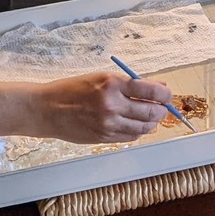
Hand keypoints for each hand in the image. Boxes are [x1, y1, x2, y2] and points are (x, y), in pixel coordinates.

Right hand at [27, 72, 171, 142]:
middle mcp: (112, 105)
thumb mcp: (102, 77)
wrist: (47, 109)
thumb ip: (130, 83)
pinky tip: (135, 124)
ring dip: (152, 123)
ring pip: (143, 128)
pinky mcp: (104, 138)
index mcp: (113, 84)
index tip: (167, 94)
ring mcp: (109, 124)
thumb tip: (158, 87)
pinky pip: (131, 137)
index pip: (151, 91)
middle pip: (151, 112)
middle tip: (162, 107)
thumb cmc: (72, 90)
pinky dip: (137, 131)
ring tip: (150, 116)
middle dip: (162, 110)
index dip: (165, 94)